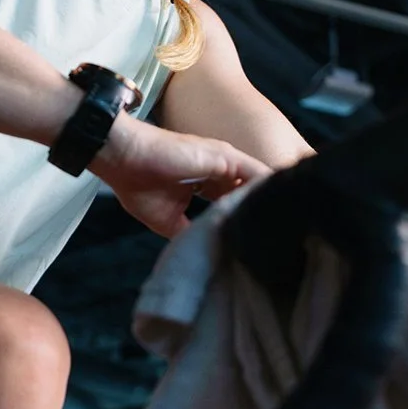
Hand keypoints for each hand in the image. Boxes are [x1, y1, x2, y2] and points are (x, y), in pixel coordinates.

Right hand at [91, 116, 269, 238]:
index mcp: (209, 182)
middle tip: (280, 241)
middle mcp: (221, 169)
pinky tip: (278, 212)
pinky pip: (257, 175)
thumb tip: (202, 251)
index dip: (247, 217)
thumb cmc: (137, 182)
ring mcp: (225, 161)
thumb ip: (189, 231)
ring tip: (285, 227)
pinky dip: (268, 191)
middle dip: (264, 212)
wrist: (122, 157)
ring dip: (271, 203)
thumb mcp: (167, 219)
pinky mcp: (225, 157)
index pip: (236, 200)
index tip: (260, 242)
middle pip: (252, 191)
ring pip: (259, 183)